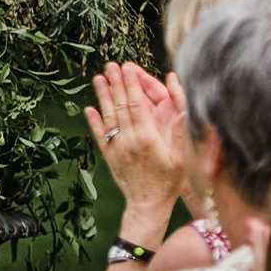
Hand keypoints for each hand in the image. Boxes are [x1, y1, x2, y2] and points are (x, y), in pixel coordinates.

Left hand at [84, 59, 183, 244]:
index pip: (137, 104)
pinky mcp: (109, 155)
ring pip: (108, 116)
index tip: (128, 68)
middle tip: (111, 65)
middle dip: (116, 83)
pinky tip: (89, 107)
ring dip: (102, 96)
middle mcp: (130, 139)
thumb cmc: (168, 182)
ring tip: (98, 78)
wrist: (148, 205)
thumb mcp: (179, 157)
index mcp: (148, 137)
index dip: (132, 85)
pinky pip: (100, 134)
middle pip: (121, 106)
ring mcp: (117, 147)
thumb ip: (177, 131)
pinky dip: (94, 121)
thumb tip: (181, 108)